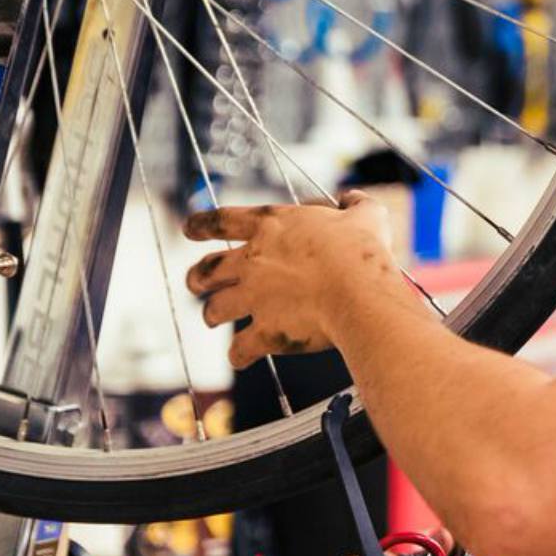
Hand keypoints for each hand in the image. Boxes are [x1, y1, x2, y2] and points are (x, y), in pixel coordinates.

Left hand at [184, 191, 407, 367]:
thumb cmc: (363, 250)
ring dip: (213, 314)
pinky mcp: (265, 332)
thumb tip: (351, 198)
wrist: (359, 293)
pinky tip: (241, 358)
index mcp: (272, 226)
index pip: (222, 220)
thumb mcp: (366, 215)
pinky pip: (239, 349)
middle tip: (196, 283)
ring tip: (214, 319)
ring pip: (215, 310)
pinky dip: (238, 354)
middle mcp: (253, 261)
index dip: (200, 224)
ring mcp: (255, 298)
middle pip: (206, 270)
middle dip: (197, 278)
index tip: (188, 228)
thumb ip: (356, 204)